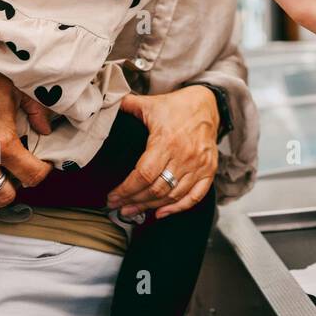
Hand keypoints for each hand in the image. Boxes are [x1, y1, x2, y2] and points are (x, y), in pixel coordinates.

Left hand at [106, 86, 219, 219]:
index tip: (112, 197)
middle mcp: (184, 156)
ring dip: (150, 207)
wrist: (208, 103)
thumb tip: (106, 105)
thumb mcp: (150, 103)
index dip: (126, 189)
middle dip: (134, 201)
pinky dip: (178, 208)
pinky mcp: (209, 170)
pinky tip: (161, 213)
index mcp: (166, 141)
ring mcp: (198, 165)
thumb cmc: (177, 106)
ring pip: (172, 195)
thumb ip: (128, 106)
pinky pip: (194, 196)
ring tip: (133, 211)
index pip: (144, 174)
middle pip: (156, 189)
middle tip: (118, 207)